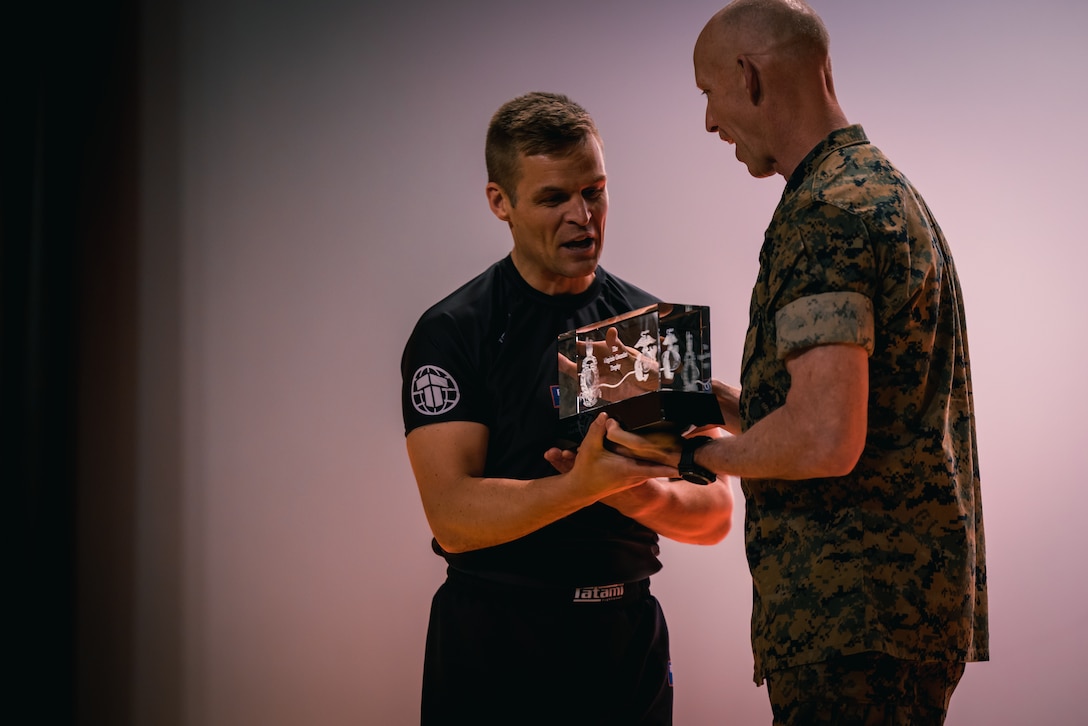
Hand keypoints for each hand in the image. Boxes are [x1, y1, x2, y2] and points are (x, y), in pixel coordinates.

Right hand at [546, 413, 676, 496]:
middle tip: (692, 455)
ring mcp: (634, 478)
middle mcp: (635, 475)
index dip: (674, 466)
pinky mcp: (631, 478)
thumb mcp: (589, 449)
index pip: (657, 468)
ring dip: (667, 463)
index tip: (689, 463)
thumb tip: (606, 416)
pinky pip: (648, 470)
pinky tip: (659, 456)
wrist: (582, 489)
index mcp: (629, 469)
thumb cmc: (587, 471)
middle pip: (661, 468)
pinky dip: (656, 464)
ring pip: (655, 469)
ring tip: (682, 455)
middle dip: (676, 462)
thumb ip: (597, 431)